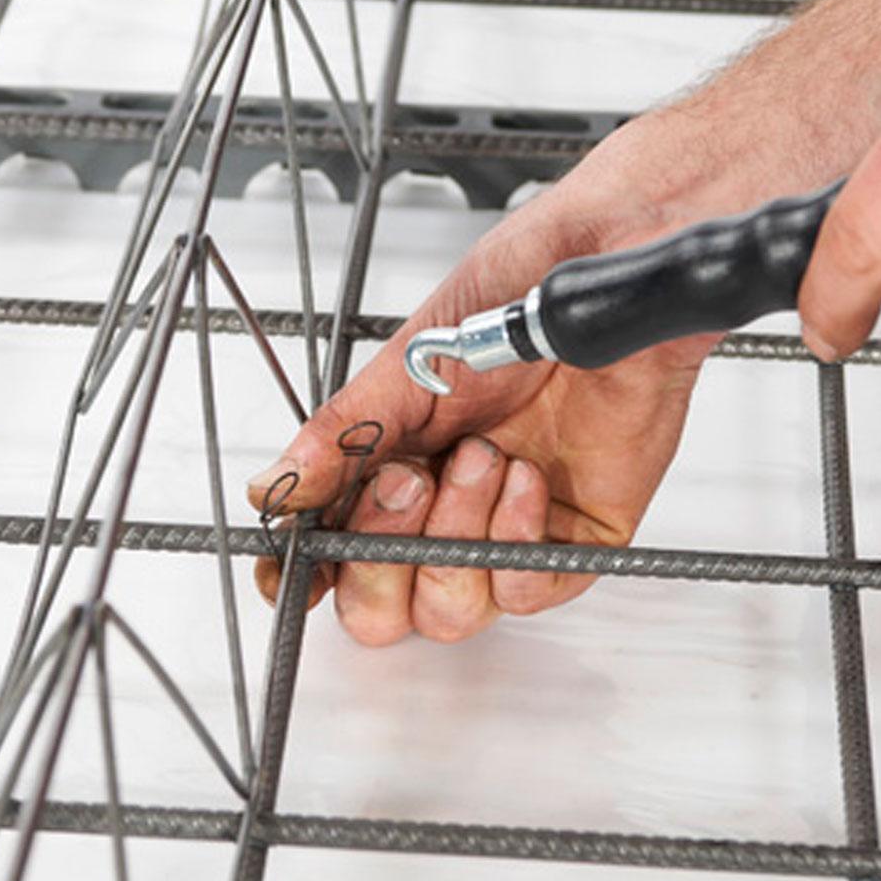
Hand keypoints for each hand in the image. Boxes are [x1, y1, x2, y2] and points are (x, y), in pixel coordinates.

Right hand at [245, 130, 714, 644]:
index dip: (308, 575)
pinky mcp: (573, 539)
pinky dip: (515, 542)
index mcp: (389, 466)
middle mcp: (442, 507)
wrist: (605, 270)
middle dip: (381, 553)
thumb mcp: (407, 363)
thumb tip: (276, 487)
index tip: (292, 571)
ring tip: (482, 455)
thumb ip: (342, 434)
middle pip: (382, 608)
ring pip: (450, 610)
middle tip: (404, 482)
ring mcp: (505, 529)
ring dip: (454, 535)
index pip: (331, 554)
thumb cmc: (516, 294)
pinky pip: (526, 590)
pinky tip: (526, 478)